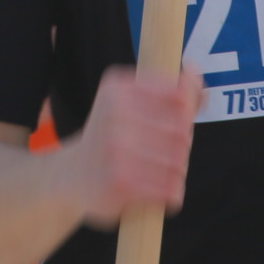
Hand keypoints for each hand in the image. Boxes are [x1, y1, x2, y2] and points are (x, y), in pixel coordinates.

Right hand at [67, 64, 199, 226]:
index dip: (188, 112)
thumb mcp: (132, 104)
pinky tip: (157, 191)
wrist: (69, 176)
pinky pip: (169, 189)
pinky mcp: (118, 183)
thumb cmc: (113, 137)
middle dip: (181, 145)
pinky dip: (171, 193)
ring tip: (160, 173)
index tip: (177, 122)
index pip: (179, 97)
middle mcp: (113, 115)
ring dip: (176, 171)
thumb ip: (172, 91)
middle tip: (164, 152)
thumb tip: (194, 70)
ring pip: (178, 162)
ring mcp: (114, 150)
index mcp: (117, 88)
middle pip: (181, 131)